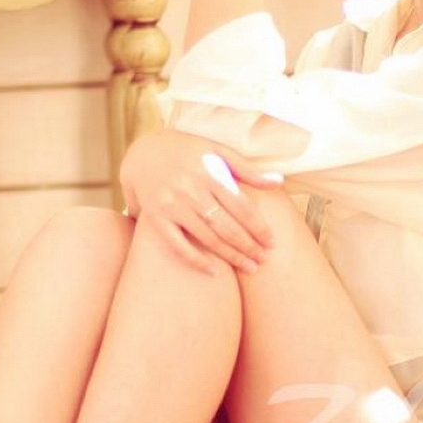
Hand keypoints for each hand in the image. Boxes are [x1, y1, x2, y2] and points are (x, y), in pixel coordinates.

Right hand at [119, 129, 285, 274]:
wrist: (143, 152)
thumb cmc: (187, 151)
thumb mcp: (216, 151)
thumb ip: (247, 169)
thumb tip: (279, 182)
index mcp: (209, 173)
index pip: (241, 206)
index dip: (259, 227)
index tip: (271, 242)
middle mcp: (191, 190)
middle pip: (227, 225)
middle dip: (248, 246)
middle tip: (264, 260)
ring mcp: (172, 206)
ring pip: (207, 238)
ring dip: (231, 256)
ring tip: (250, 268)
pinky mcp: (156, 219)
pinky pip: (178, 245)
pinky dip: (196, 260)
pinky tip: (215, 272)